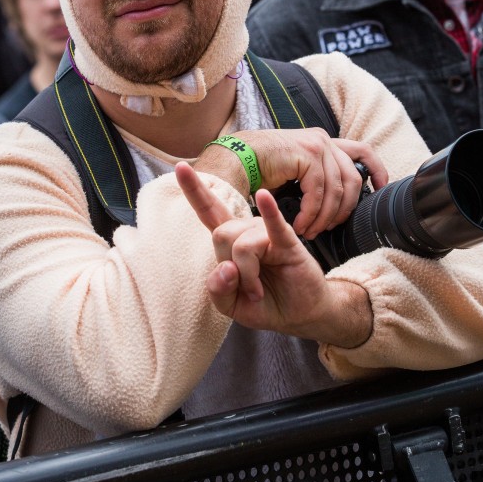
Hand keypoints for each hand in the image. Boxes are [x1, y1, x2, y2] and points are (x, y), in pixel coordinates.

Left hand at [176, 163, 371, 345]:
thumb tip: (225, 268)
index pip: (209, 210)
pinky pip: (274, 225)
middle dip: (231, 268)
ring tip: (260, 290)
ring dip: (249, 276)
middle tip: (248, 289)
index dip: (194, 190)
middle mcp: (247, 231)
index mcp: (231, 241)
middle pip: (221, 233)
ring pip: (242, 244)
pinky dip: (269, 211)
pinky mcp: (288, 242)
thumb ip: (217, 290)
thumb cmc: (266, 304)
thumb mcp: (231, 305)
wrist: (301, 315)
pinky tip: (264, 197)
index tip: (181, 166)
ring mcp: (268, 234)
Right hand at [197, 128, 386, 238]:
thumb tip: (336, 202)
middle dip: (346, 209)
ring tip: (310, 232)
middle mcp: (323, 140)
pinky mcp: (306, 155)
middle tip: (328, 228)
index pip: (362, 152)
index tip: (381, 190)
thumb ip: (316, 180)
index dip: (377, 171)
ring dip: (325, 217)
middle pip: (354, 178)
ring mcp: (316, 145)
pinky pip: (319, 192)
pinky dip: (311, 213)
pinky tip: (300, 225)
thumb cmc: (258, 171)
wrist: (232, 161)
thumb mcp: (295, 174)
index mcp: (323, 142)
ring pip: (338, 189)